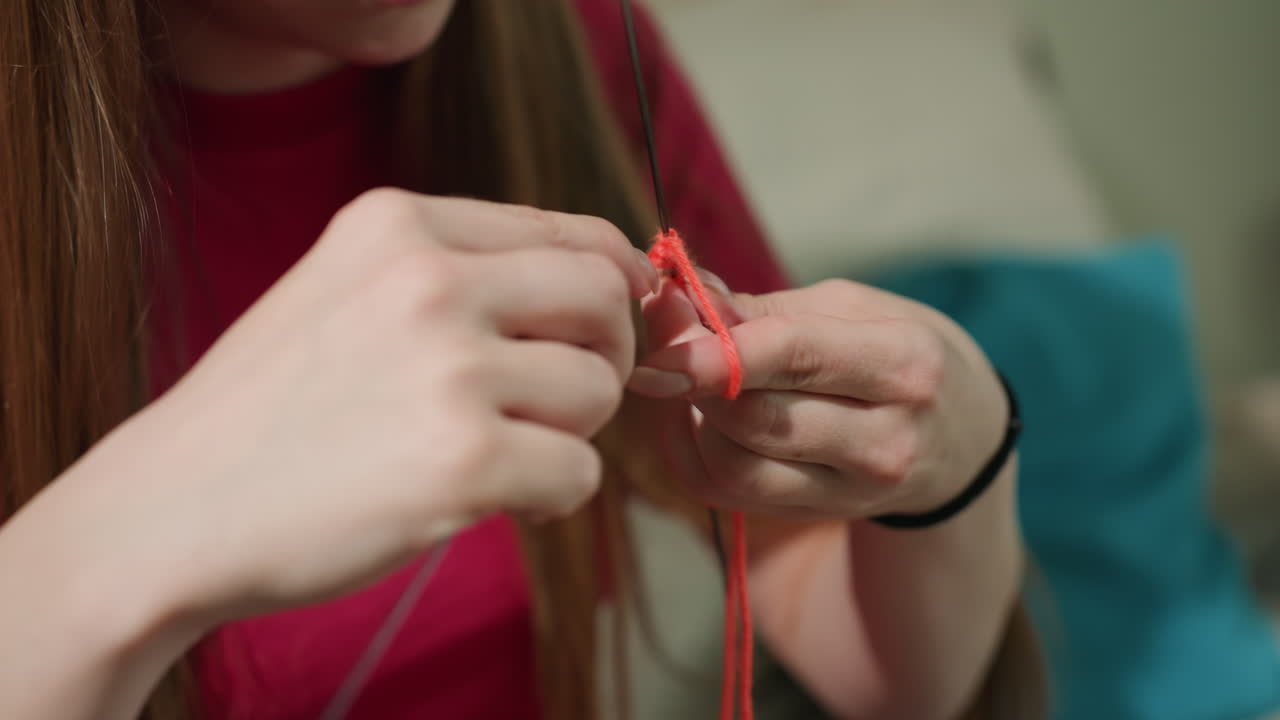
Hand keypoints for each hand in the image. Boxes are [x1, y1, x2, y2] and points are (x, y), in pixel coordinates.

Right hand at [74, 188, 655, 624]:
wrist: (171, 508)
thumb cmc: (270, 409)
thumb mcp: (348, 291)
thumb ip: (463, 272)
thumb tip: (610, 281)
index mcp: (400, 223)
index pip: (571, 231)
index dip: (614, 283)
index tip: (612, 325)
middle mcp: (430, 278)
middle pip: (604, 297)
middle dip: (606, 354)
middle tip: (563, 401)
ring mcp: (449, 367)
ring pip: (598, 389)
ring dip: (567, 432)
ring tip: (495, 451)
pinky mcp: (465, 459)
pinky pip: (579, 472)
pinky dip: (551, 495)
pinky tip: (490, 498)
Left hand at [628, 274, 1006, 519]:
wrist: (960, 439)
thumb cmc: (897, 352)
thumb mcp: (853, 309)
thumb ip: (763, 309)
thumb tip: (677, 295)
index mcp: (904, 364)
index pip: (795, 355)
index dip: (717, 343)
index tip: (658, 320)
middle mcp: (885, 439)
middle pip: (755, 418)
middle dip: (692, 375)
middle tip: (662, 339)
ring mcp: (854, 491)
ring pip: (734, 466)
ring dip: (690, 417)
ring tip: (689, 378)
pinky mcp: (818, 515)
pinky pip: (726, 493)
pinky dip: (691, 451)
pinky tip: (694, 416)